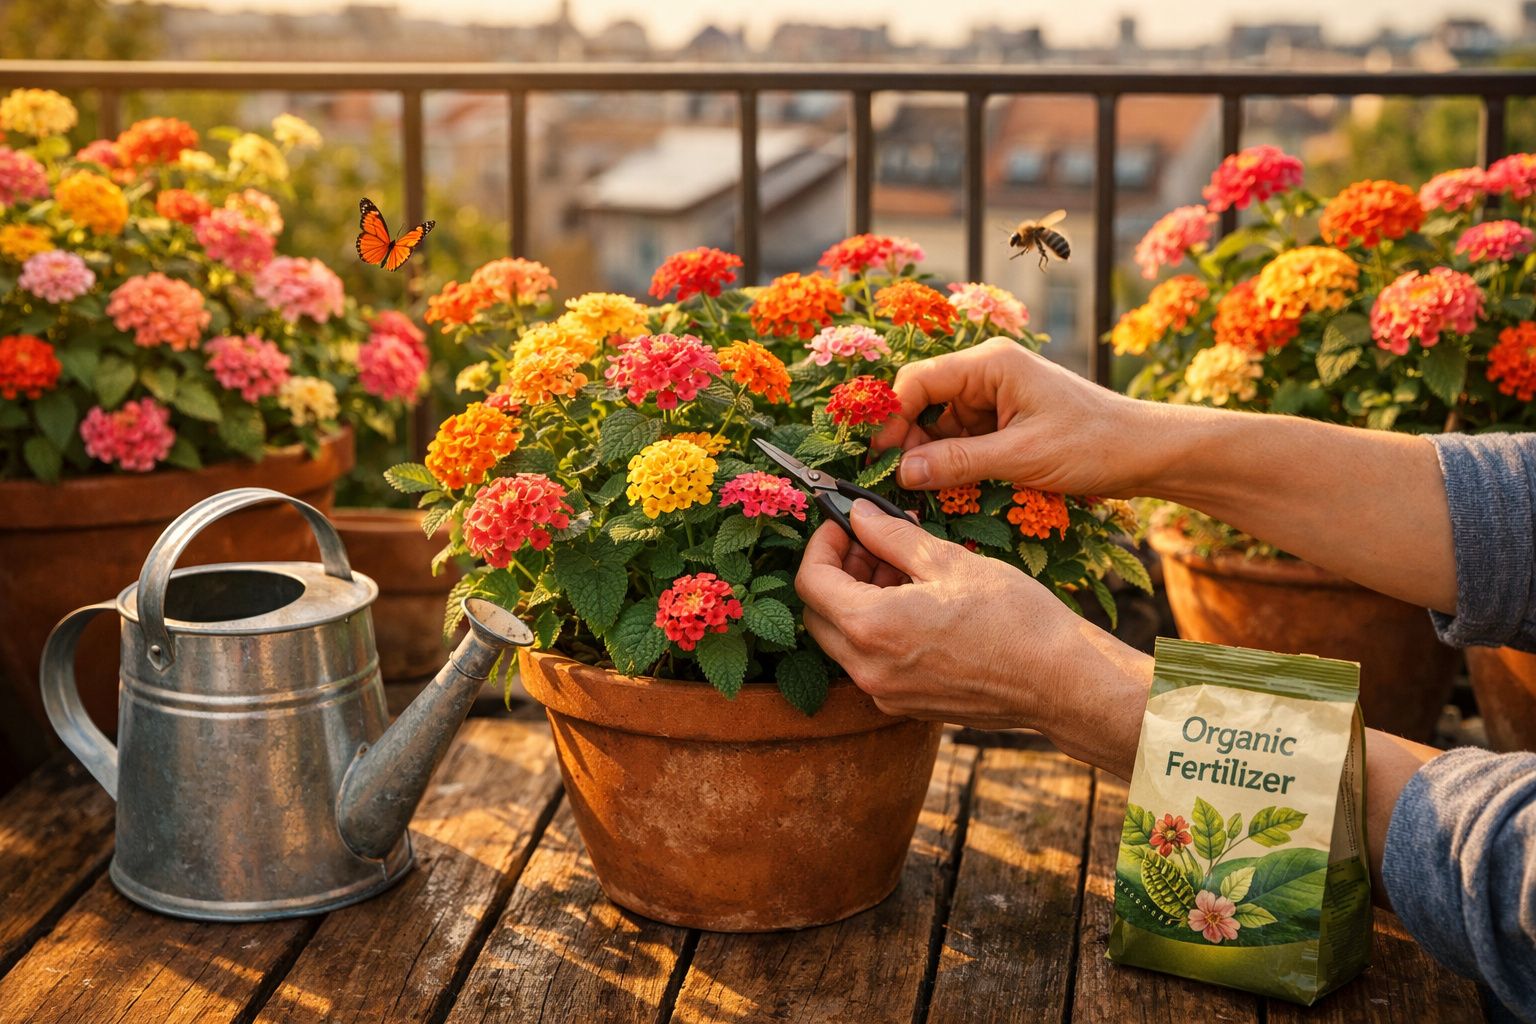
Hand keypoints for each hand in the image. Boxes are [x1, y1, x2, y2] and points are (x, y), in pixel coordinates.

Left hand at [794, 499, 1089, 729]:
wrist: (1059, 681)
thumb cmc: (1013, 618)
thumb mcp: (949, 561)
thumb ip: (891, 537)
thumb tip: (857, 514)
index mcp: (871, 627)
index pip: (810, 581)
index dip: (821, 544)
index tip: (843, 524)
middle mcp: (867, 668)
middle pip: (818, 613)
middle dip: (835, 572)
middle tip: (871, 543)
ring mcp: (884, 693)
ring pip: (842, 639)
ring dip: (856, 599)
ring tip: (901, 568)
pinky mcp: (905, 705)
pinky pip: (870, 662)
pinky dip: (877, 628)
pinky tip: (916, 603)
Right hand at [874, 337, 1158, 496]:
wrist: (1146, 453)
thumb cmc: (1094, 445)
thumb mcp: (1021, 457)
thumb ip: (958, 464)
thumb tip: (903, 473)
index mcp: (991, 364)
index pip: (918, 380)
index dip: (891, 416)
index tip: (878, 456)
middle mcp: (988, 373)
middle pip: (924, 401)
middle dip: (908, 439)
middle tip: (897, 481)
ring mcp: (996, 397)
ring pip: (940, 424)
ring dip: (930, 455)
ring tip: (922, 491)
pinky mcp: (1005, 421)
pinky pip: (963, 438)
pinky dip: (952, 462)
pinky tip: (948, 487)